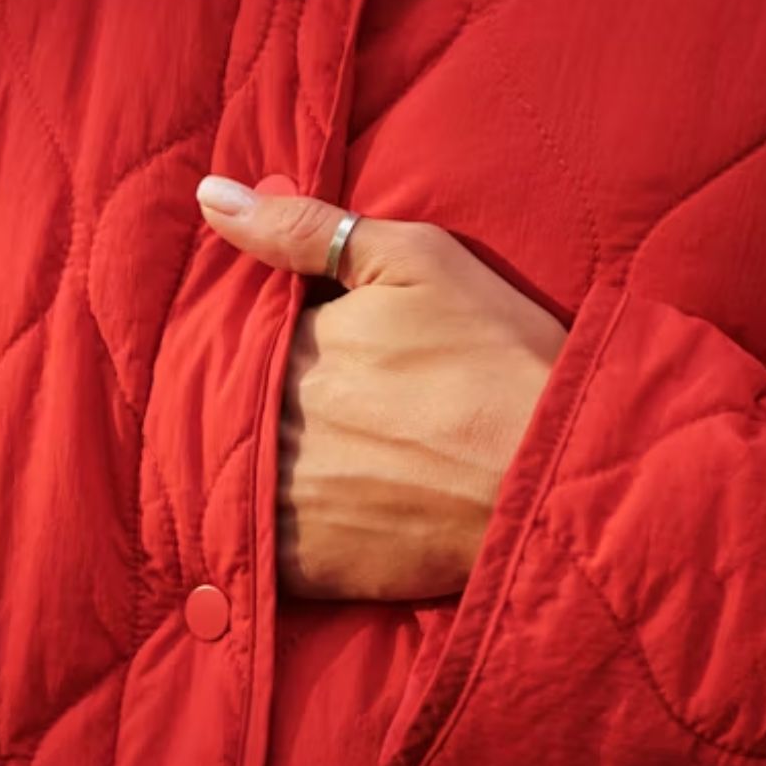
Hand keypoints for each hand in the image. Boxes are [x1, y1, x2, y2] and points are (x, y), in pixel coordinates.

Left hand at [197, 175, 565, 599]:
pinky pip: (259, 554)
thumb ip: (309, 230)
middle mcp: (271, 425)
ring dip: (266, 472)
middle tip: (342, 422)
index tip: (320, 363)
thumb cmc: (500, 360)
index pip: (241, 343)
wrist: (554, 478)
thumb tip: (211, 197)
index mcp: (289, 350)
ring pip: (237, 481)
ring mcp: (283, 501)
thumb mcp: (419, 262)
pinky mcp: (308, 568)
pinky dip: (272, 539)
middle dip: (270, 411)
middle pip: (237, 412)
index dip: (273, 349)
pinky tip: (322, 521)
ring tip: (339, 470)